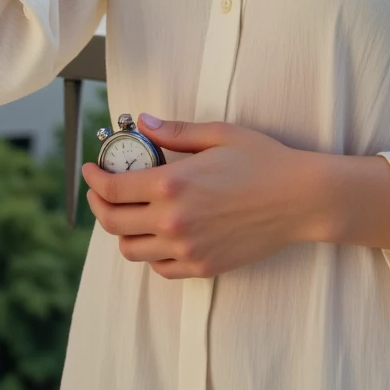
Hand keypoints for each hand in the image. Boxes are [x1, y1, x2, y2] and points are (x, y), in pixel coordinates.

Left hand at [81, 115, 325, 279]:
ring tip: (126, 213)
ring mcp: (186, 248)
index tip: (91, 169)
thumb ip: (174, 131)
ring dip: (121, 231)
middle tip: (101, 190)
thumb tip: (142, 121)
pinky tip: (157, 234)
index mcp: (172, 184)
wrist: (298, 198)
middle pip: (113, 222)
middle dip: (99, 204)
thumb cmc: (263, 160)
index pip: (114, 187)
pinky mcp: (201, 266)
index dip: (95, 178)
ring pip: (131, 250)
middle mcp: (172, 221)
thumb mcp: (218, 134)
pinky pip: (159, 267)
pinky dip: (149, 252)